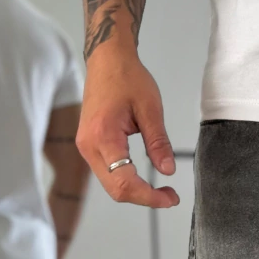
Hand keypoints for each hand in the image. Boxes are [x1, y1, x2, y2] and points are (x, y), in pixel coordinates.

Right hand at [76, 47, 179, 208]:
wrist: (106, 60)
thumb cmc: (127, 77)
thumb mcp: (150, 108)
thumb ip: (159, 142)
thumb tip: (168, 171)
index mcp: (103, 136)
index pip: (125, 182)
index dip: (149, 197)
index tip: (171, 197)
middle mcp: (89, 146)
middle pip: (116, 190)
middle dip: (144, 198)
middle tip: (170, 196)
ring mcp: (86, 147)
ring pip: (111, 185)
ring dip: (136, 192)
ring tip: (161, 189)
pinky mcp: (89, 146)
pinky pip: (108, 174)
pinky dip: (127, 181)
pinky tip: (144, 178)